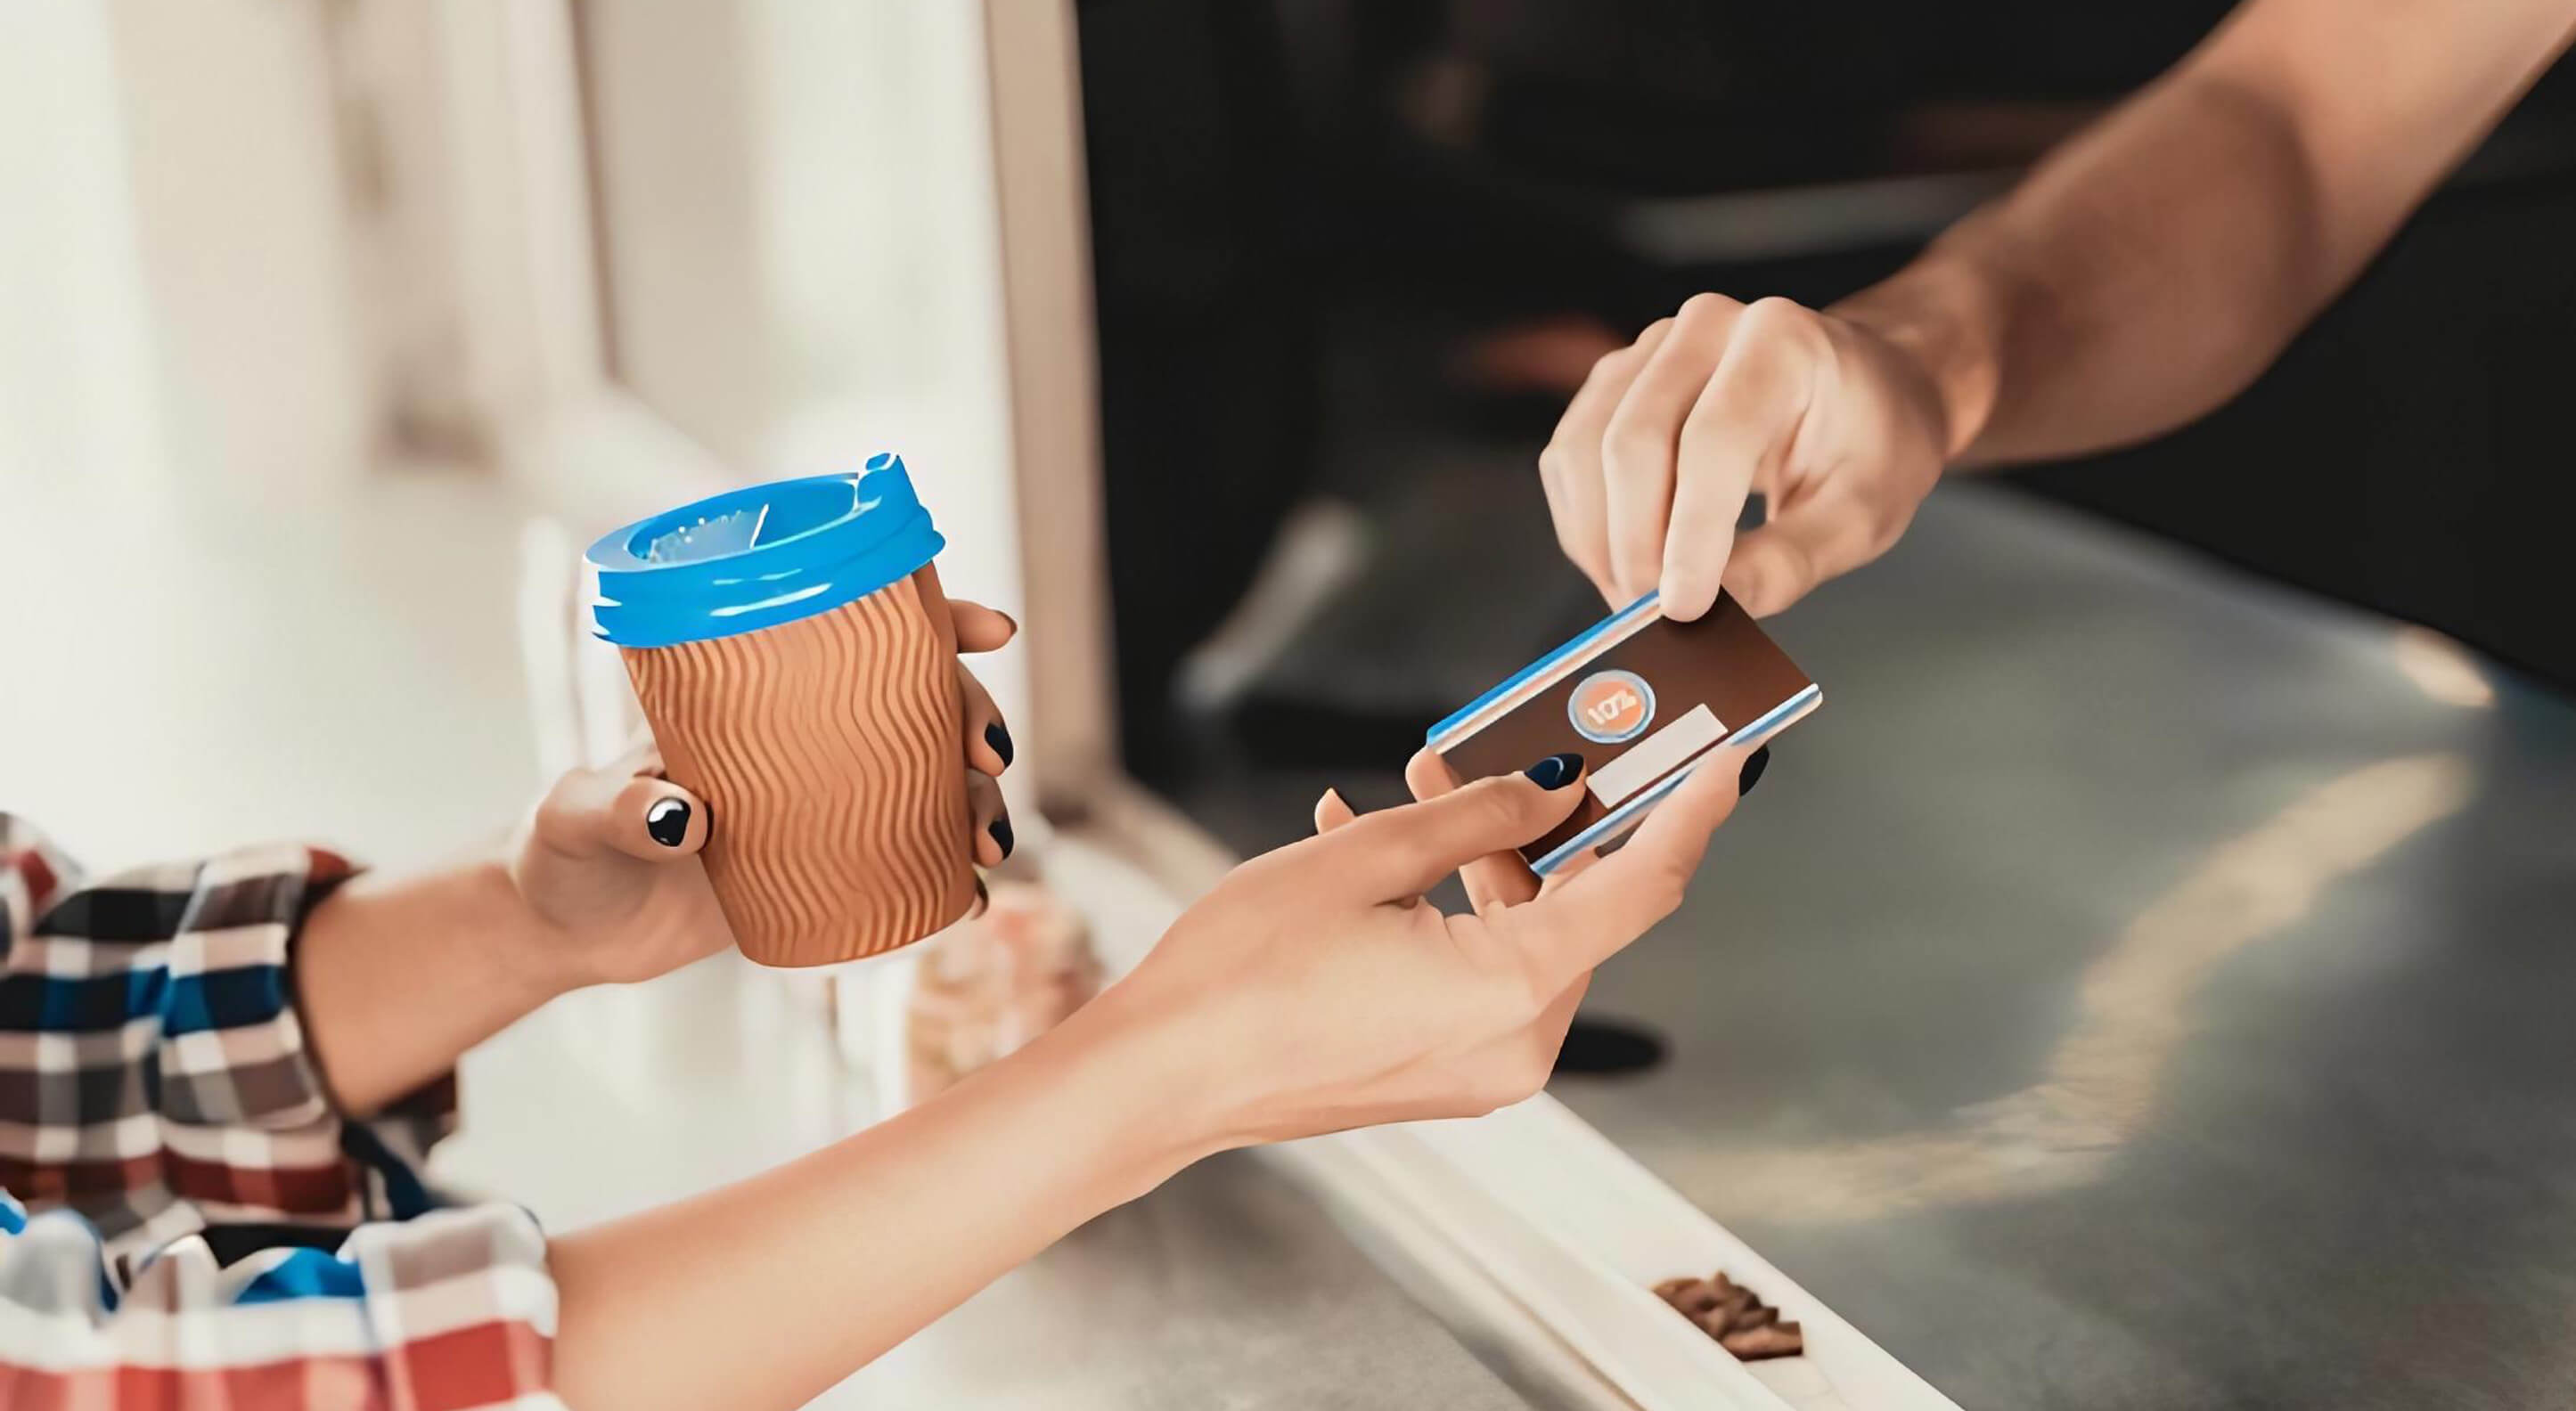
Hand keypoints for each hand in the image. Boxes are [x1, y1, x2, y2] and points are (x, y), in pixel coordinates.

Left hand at [510, 599, 1022, 987]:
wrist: (561, 932)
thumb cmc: (560, 852)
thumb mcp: (575, 820)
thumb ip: (620, 813)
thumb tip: (686, 818)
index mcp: (753, 697)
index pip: (858, 635)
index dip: (935, 624)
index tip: (990, 631)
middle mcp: (801, 742)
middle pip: (920, 706)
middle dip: (974, 720)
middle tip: (985, 761)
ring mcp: (820, 808)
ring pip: (931, 785)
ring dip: (979, 805)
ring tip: (987, 848)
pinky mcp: (825, 877)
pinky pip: (910, 868)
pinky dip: (953, 881)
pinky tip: (974, 898)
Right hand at [1095, 746, 1746, 1146]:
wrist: (1159, 1077)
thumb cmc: (1240, 975)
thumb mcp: (1364, 859)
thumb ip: (1475, 815)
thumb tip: (1553, 789)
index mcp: (1512, 990)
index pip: (1643, 887)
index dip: (1690, 812)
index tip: (1727, 756)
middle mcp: (1516, 1045)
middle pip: (1581, 910)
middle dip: (1550, 820)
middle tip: (1521, 745)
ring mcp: (1481, 1069)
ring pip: (1525, 937)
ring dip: (1487, 858)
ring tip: (1416, 788)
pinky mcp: (1442, 1072)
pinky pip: (1478, 972)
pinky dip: (1451, 909)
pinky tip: (1382, 848)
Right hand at [1540, 293, 1951, 619]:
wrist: (1868, 393)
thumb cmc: (1873, 443)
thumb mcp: (1862, 513)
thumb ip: (1788, 562)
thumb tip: (1714, 611)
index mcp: (1781, 339)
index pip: (1713, 440)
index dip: (1690, 533)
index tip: (1682, 609)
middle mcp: (1704, 327)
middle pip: (1632, 441)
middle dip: (1636, 545)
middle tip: (1656, 620)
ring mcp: (1649, 350)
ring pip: (1583, 450)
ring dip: (1600, 540)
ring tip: (1641, 600)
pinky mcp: (1614, 384)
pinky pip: (1569, 458)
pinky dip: (1586, 524)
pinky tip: (1625, 562)